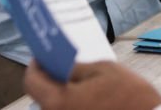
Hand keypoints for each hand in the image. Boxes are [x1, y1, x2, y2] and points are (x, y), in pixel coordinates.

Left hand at [25, 60, 160, 109]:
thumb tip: (58, 66)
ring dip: (64, 93)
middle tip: (64, 65)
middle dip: (51, 79)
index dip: (36, 65)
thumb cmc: (129, 96)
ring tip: (80, 82)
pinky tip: (88, 97)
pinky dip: (74, 104)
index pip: (31, 81)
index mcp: (58, 102)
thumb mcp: (103, 70)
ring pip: (57, 106)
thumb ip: (75, 67)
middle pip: (43, 96)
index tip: (44, 55)